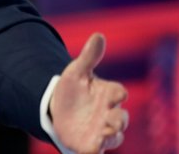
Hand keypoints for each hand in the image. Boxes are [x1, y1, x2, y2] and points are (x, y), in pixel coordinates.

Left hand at [50, 33, 128, 152]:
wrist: (57, 109)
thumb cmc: (72, 89)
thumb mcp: (76, 71)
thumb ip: (88, 56)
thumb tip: (98, 35)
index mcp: (107, 93)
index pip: (119, 92)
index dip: (118, 93)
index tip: (116, 94)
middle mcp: (109, 113)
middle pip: (121, 118)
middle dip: (119, 119)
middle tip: (112, 120)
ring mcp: (101, 130)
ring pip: (114, 136)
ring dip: (111, 136)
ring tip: (104, 134)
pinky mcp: (90, 143)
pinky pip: (98, 150)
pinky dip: (97, 150)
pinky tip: (92, 149)